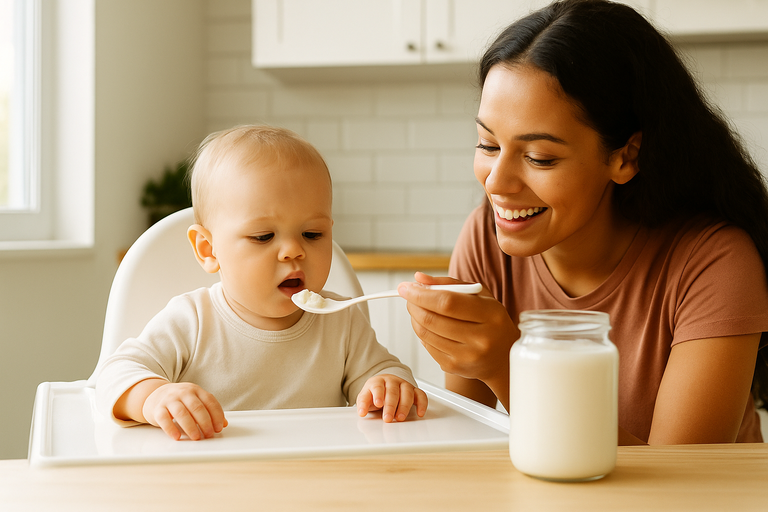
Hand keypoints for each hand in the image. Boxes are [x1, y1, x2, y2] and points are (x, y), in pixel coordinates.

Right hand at [142, 382, 227, 440]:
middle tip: (209, 434)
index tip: (219, 427)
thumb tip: (223, 423)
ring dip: (191, 427)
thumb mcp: (195, 400)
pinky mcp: (157, 409)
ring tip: (196, 437)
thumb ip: (209, 410)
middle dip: (205, 423)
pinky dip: (171, 429)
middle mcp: (183, 393)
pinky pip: (164, 419)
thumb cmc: (179, 400)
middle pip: (197, 407)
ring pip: (182, 413)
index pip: (210, 401)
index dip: (216, 415)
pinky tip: (177, 436)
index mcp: (195, 390)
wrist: (155, 394)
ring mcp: (170, 400)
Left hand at [356, 374, 427, 421]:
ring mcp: (404, 385)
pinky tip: (420, 413)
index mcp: (378, 382)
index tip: (378, 403)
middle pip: (392, 392)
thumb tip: (361, 412)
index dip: (378, 395)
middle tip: (387, 418)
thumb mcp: (365, 396)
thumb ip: (363, 403)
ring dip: (404, 406)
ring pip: (407, 393)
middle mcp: (392, 382)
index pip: (378, 387)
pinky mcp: (414, 391)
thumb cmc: (375, 393)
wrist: (385, 384)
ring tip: (400, 418)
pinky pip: (421, 395)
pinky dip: (422, 404)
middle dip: (390, 406)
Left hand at [397, 272, 515, 406]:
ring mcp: (467, 356)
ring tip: (417, 308)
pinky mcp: (455, 367)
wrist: (503, 357)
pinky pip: (427, 346)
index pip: (447, 302)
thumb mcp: (480, 295)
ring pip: (426, 334)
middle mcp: (481, 338)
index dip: (421, 294)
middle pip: (432, 319)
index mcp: (490, 314)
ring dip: (414, 317)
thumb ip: (449, 283)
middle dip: (413, 304)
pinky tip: (428, 325)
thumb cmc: (490, 320)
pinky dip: (421, 332)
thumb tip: (419, 278)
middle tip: (408, 296)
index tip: (406, 287)